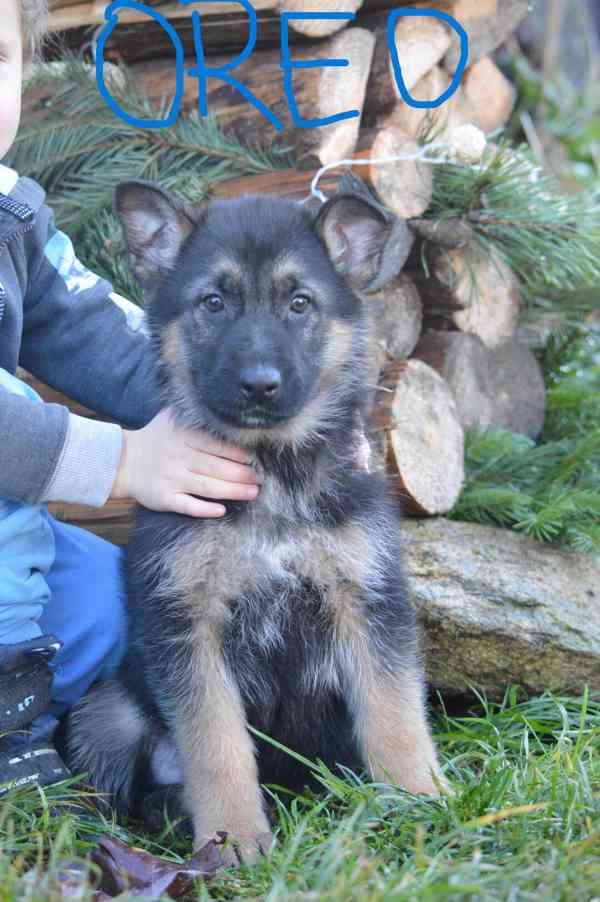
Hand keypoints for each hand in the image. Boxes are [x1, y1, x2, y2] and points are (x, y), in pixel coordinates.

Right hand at [110, 408, 260, 517]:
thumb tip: (228, 407)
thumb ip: (196, 412)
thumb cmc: (157, 438)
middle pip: (217, 467)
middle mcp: (178, 457)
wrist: (124, 461)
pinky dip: (205, 509)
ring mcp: (171, 479)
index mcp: (183, 436)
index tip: (258, 458)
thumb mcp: (172, 418)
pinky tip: (222, 510)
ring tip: (253, 492)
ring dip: (233, 491)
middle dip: (243, 474)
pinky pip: (187, 506)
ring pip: (207, 487)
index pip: (218, 444)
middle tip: (261, 478)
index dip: (240, 453)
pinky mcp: (164, 498)